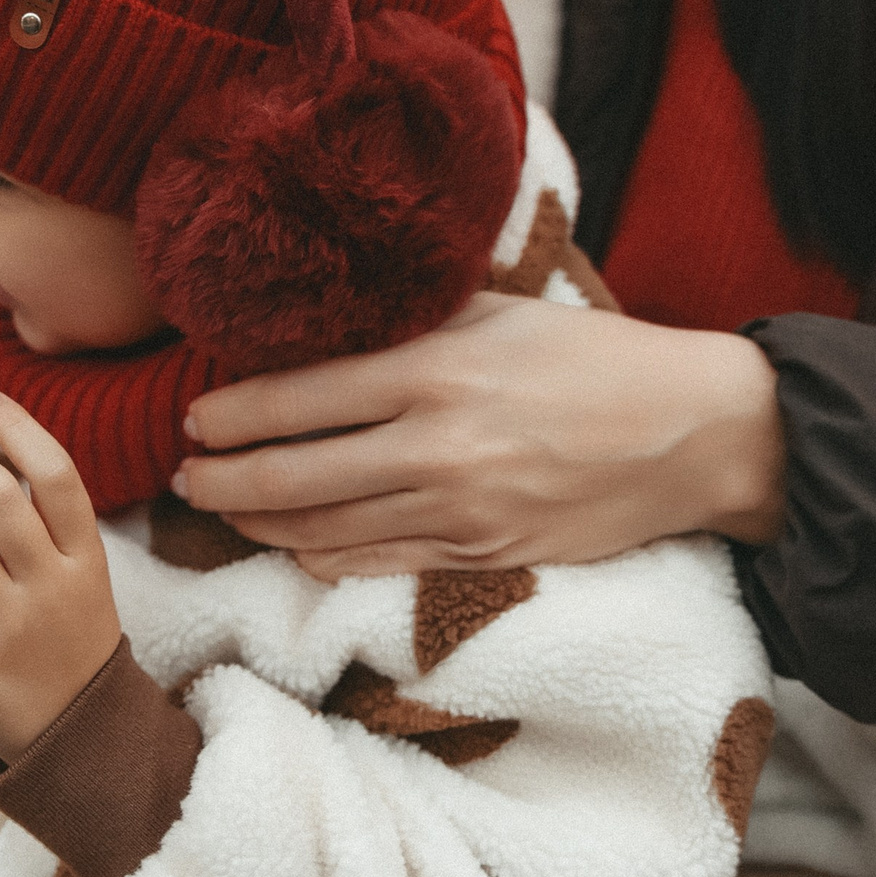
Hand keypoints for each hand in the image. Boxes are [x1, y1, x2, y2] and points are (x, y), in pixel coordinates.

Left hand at [176, 293, 785, 579]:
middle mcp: (438, 447)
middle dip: (220, 480)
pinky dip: (319, 556)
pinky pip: (374, 564)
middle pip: (291, 475)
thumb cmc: (598, 359)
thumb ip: (415, 319)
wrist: (692, 435)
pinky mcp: (481, 559)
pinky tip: (294, 543)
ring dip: (257, 522)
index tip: (194, 416)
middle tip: (183, 475)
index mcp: (437, 370)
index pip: (299, 397)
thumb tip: (327, 320)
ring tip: (222, 507)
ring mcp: (458, 513)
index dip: (230, 413)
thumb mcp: (502, 311)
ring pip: (321, 529)